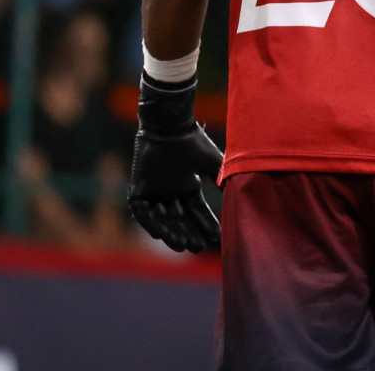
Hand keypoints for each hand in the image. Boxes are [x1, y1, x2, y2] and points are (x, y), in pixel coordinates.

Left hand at [128, 73, 223, 253]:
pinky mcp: (138, 189)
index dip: (205, 224)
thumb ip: (221, 180)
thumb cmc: (192, 142)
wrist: (170, 127)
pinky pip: (143, 212)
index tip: (215, 238)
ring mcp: (154, 191)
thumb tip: (236, 197)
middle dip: (189, 233)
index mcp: (187, 185)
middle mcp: (171, 190)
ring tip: (182, 244)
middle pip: (180, 219)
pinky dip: (150, 223)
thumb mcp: (212, 164)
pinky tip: (160, 234)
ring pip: (162, 218)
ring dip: (171, 232)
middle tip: (197, 247)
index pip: (197, 211)